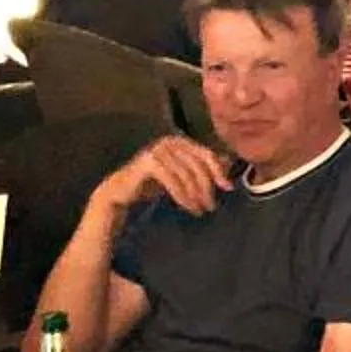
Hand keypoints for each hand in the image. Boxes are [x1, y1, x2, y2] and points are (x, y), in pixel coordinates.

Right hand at [99, 135, 233, 214]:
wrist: (122, 190)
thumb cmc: (154, 183)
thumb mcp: (181, 174)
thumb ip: (201, 166)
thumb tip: (228, 161)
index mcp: (180, 141)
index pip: (206, 154)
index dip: (219, 171)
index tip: (228, 188)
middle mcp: (170, 141)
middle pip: (198, 165)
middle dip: (207, 187)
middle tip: (211, 206)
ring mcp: (158, 150)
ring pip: (186, 175)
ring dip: (195, 195)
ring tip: (199, 210)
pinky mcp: (149, 162)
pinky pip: (173, 181)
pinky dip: (182, 196)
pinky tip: (188, 207)